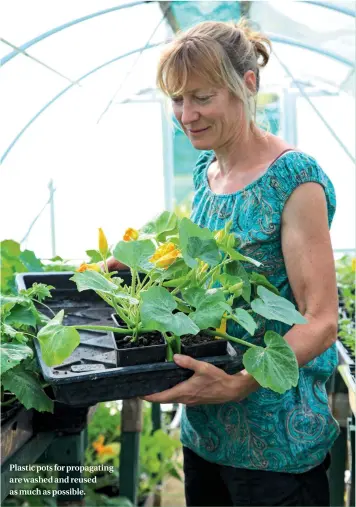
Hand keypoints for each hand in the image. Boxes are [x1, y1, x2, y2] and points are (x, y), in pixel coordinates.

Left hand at [141, 354, 259, 405]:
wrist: (231, 391)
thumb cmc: (218, 379)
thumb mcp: (203, 367)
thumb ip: (189, 362)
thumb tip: (175, 357)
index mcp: (184, 392)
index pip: (162, 397)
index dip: (149, 396)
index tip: (138, 394)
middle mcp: (184, 399)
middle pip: (164, 399)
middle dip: (152, 395)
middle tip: (141, 389)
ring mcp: (189, 400)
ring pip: (171, 398)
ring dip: (161, 395)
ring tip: (153, 386)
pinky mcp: (194, 399)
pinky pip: (178, 397)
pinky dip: (170, 393)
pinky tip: (170, 385)